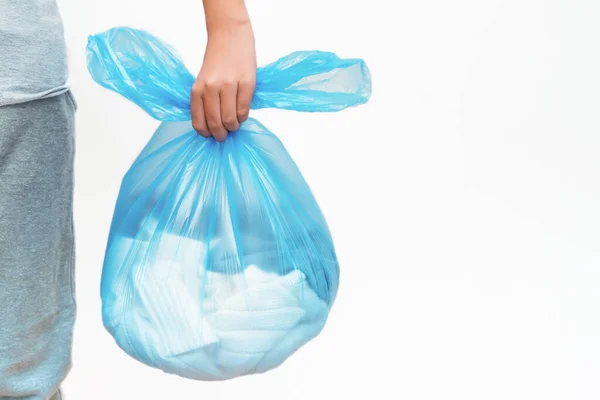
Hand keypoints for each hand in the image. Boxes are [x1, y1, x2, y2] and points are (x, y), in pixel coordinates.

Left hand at [191, 19, 256, 141]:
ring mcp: (229, 86)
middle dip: (221, 135)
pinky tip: (242, 112)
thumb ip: (205, 101)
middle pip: (216, 124)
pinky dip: (243, 116)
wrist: (230, 35)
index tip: (212, 134)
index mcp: (197, 89)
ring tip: (235, 123)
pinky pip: (244, 110)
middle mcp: (211, 88)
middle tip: (225, 135)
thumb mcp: (203, 80)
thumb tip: (214, 126)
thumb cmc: (217, 59)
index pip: (199, 123)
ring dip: (234, 127)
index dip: (207, 133)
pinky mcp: (247, 83)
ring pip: (230, 120)